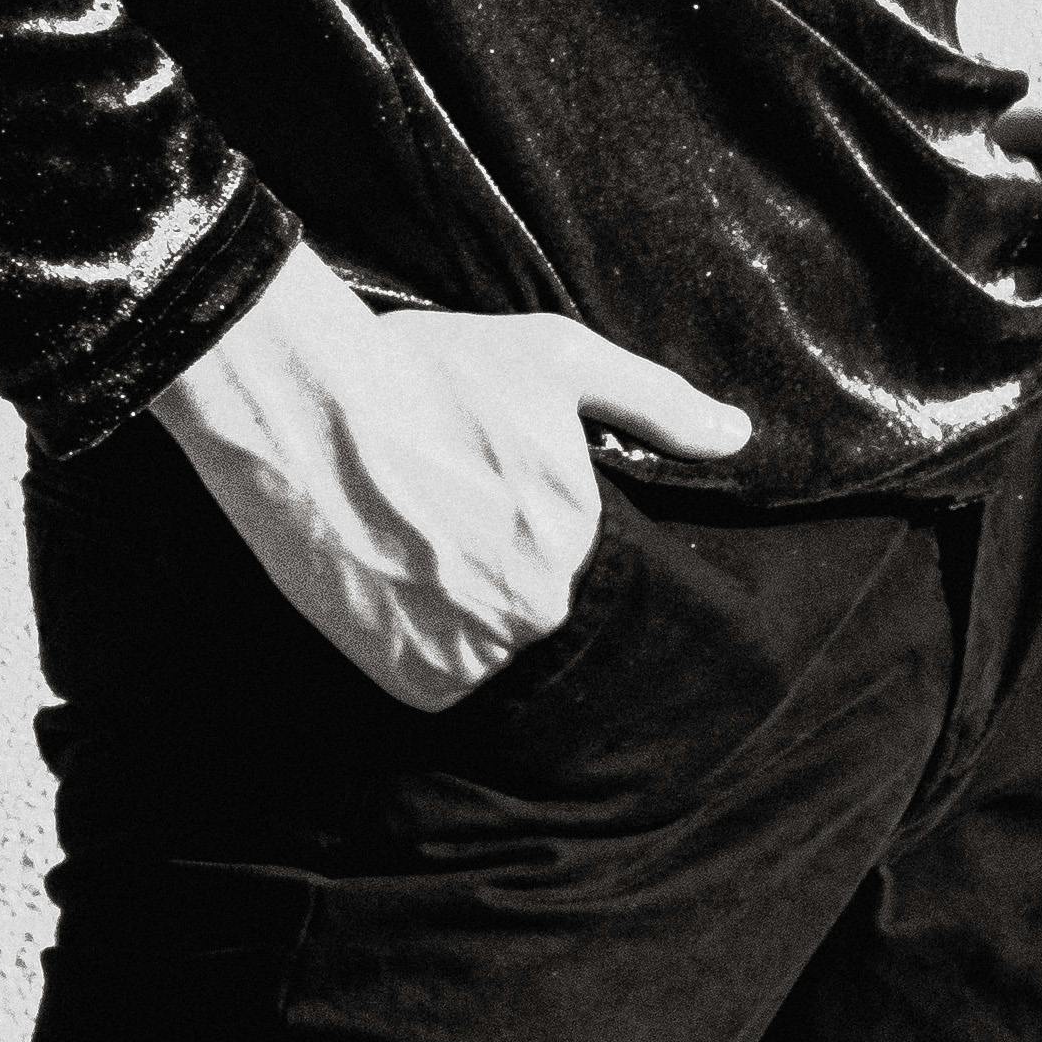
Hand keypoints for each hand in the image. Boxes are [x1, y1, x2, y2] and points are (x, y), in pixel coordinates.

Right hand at [148, 236, 750, 709]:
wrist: (304, 408)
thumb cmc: (428, 373)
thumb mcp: (554, 359)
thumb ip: (655, 402)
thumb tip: (738, 436)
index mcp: (580, 542)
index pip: (593, 569)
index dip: (547, 536)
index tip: (502, 506)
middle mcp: (537, 611)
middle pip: (542, 613)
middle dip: (510, 579)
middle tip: (452, 525)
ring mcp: (473, 652)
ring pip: (495, 653)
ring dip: (470, 619)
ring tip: (423, 555)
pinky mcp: (412, 678)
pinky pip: (439, 682)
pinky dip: (424, 647)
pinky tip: (398, 586)